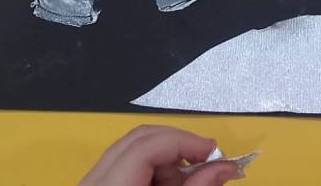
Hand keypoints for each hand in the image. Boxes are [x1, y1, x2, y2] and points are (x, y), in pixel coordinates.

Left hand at [80, 125, 240, 185]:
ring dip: (169, 162)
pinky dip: (154, 173)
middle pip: (140, 140)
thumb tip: (226, 166)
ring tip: (191, 183)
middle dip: (179, 147)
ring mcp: (93, 182)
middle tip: (209, 163)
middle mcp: (94, 179)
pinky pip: (127, 167)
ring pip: (134, 151)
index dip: (185, 142)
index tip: (215, 152)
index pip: (147, 145)